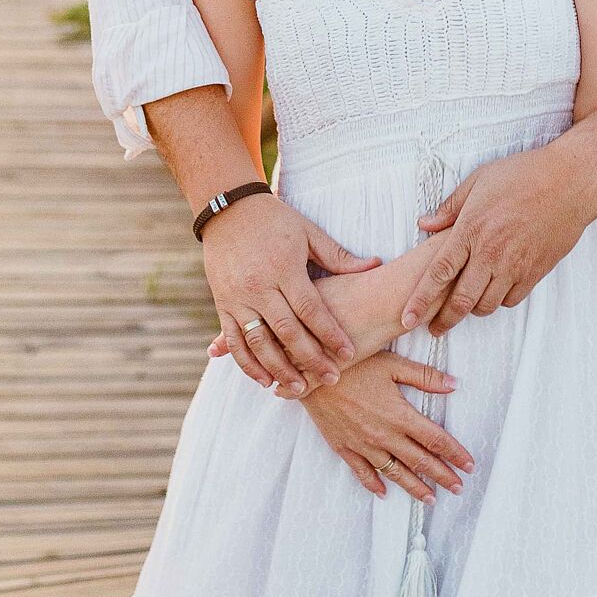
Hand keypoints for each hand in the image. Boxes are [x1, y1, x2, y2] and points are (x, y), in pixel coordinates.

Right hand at [201, 194, 380, 395]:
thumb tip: (374, 265)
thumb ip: (338, 256)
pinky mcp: (222, 305)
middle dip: (310, 358)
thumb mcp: (308, 232)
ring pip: (258, 342)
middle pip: (287, 331)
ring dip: (278, 369)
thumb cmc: (274, 219)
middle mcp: (259, 286)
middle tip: (332, 378)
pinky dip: (247, 364)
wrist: (228, 209)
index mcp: (284, 268)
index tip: (348, 352)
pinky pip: (234, 341)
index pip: (310, 308)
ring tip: (297, 387)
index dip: (330, 333)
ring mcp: (238, 298)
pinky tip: (264, 379)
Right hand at [296, 353, 475, 505]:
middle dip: (442, 476)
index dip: (454, 453)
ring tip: (430, 499)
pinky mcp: (345, 448)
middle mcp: (384, 435)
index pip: (435, 439)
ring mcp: (364, 445)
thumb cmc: (355, 363)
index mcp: (399, 415)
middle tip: (458, 488)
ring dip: (415, 487)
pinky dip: (374, 484)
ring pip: (395, 472)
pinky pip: (363, 472)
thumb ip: (424, 376)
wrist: (313, 375)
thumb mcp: (392, 364)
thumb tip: (454, 384)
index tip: (469, 465)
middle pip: (420, 461)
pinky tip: (383, 493)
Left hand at [401, 143, 595, 336]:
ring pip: (486, 305)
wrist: (569, 182)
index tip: (406, 319)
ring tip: (466, 305)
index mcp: (471, 229)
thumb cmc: (523, 174)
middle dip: (443, 320)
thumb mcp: (480, 180)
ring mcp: (514, 265)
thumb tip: (424, 224)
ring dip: (472, 310)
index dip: (420, 300)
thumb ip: (450, 207)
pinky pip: (511, 300)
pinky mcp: (535, 272)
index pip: (438, 273)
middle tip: (434, 328)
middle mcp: (490, 252)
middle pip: (460, 300)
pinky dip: (499, 301)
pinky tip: (495, 291)